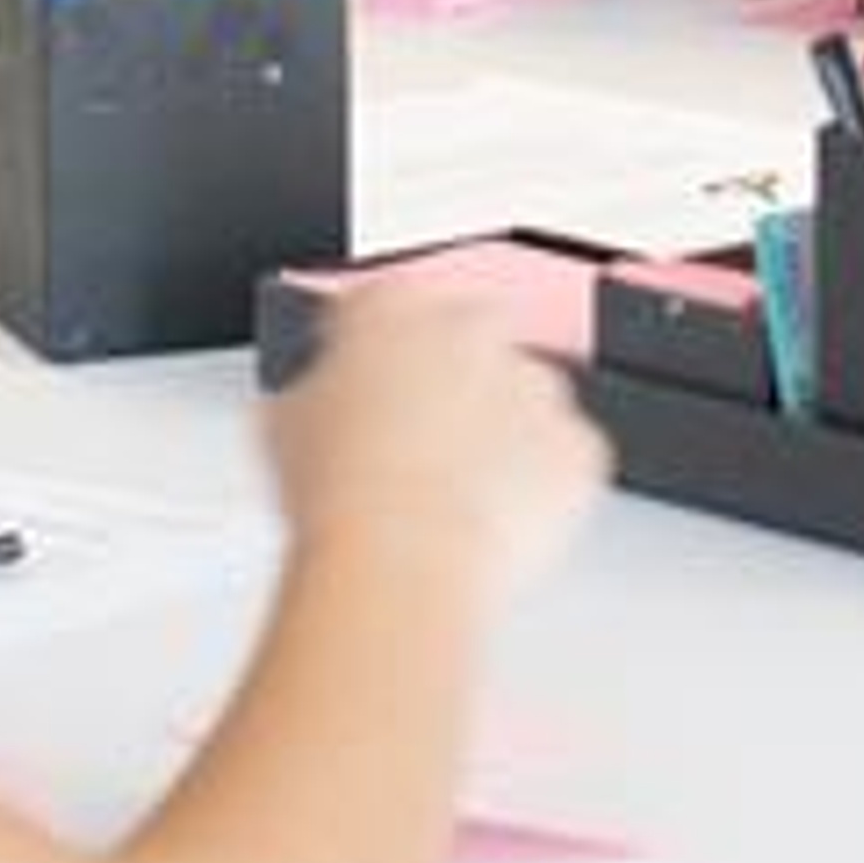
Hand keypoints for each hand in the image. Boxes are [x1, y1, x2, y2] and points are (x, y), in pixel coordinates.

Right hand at [263, 290, 609, 614]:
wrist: (400, 559)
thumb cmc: (343, 497)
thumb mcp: (285, 423)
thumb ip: (316, 390)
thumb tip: (322, 410)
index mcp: (393, 303)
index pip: (388, 311)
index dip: (377, 362)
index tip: (372, 397)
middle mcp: (472, 326)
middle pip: (468, 344)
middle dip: (451, 386)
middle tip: (416, 451)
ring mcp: (536, 383)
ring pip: (522, 400)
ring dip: (499, 434)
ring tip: (450, 502)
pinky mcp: (578, 443)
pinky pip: (566, 459)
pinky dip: (541, 487)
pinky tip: (492, 522)